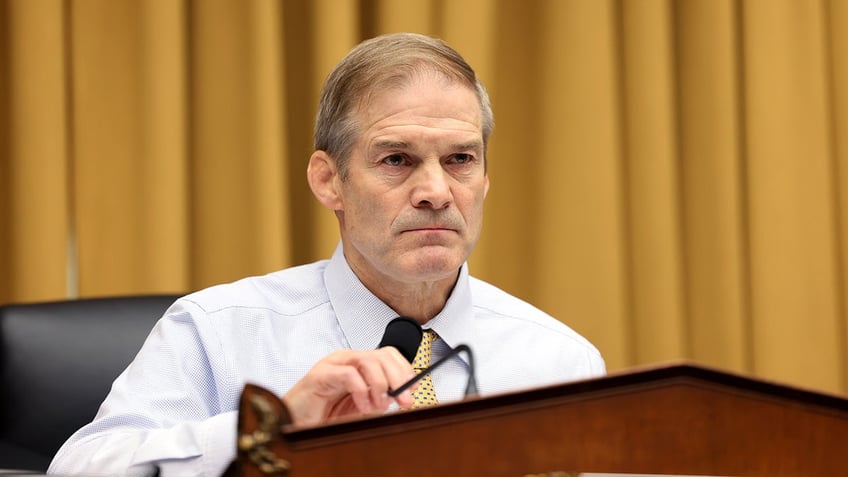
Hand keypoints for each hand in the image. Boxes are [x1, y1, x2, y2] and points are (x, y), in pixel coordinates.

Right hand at [282, 347, 416, 425]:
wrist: (294, 422)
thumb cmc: (324, 414)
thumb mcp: (360, 406)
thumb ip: (379, 398)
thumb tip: (401, 395)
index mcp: (357, 364)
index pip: (388, 355)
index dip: (404, 369)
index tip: (413, 388)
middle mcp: (346, 359)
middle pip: (381, 355)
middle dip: (398, 377)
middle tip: (404, 400)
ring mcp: (333, 364)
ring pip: (367, 360)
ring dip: (380, 385)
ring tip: (379, 405)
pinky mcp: (320, 374)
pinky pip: (348, 374)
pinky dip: (361, 391)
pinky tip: (362, 406)